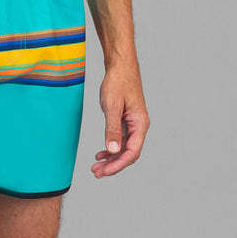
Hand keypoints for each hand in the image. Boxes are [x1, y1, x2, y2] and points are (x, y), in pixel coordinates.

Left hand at [91, 59, 148, 177]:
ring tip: (96, 166)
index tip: (104, 171)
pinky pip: (121, 139)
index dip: (118, 164)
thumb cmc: (118, 82)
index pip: (132, 152)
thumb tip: (113, 150)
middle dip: (113, 165)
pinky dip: (111, 147)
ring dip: (111, 158)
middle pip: (128, 153)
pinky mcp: (126, 120)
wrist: (120, 65)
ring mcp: (133, 123)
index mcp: (140, 124)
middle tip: (96, 172)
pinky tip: (101, 152)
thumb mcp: (112, 106)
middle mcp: (139, 126)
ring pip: (124, 147)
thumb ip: (112, 129)